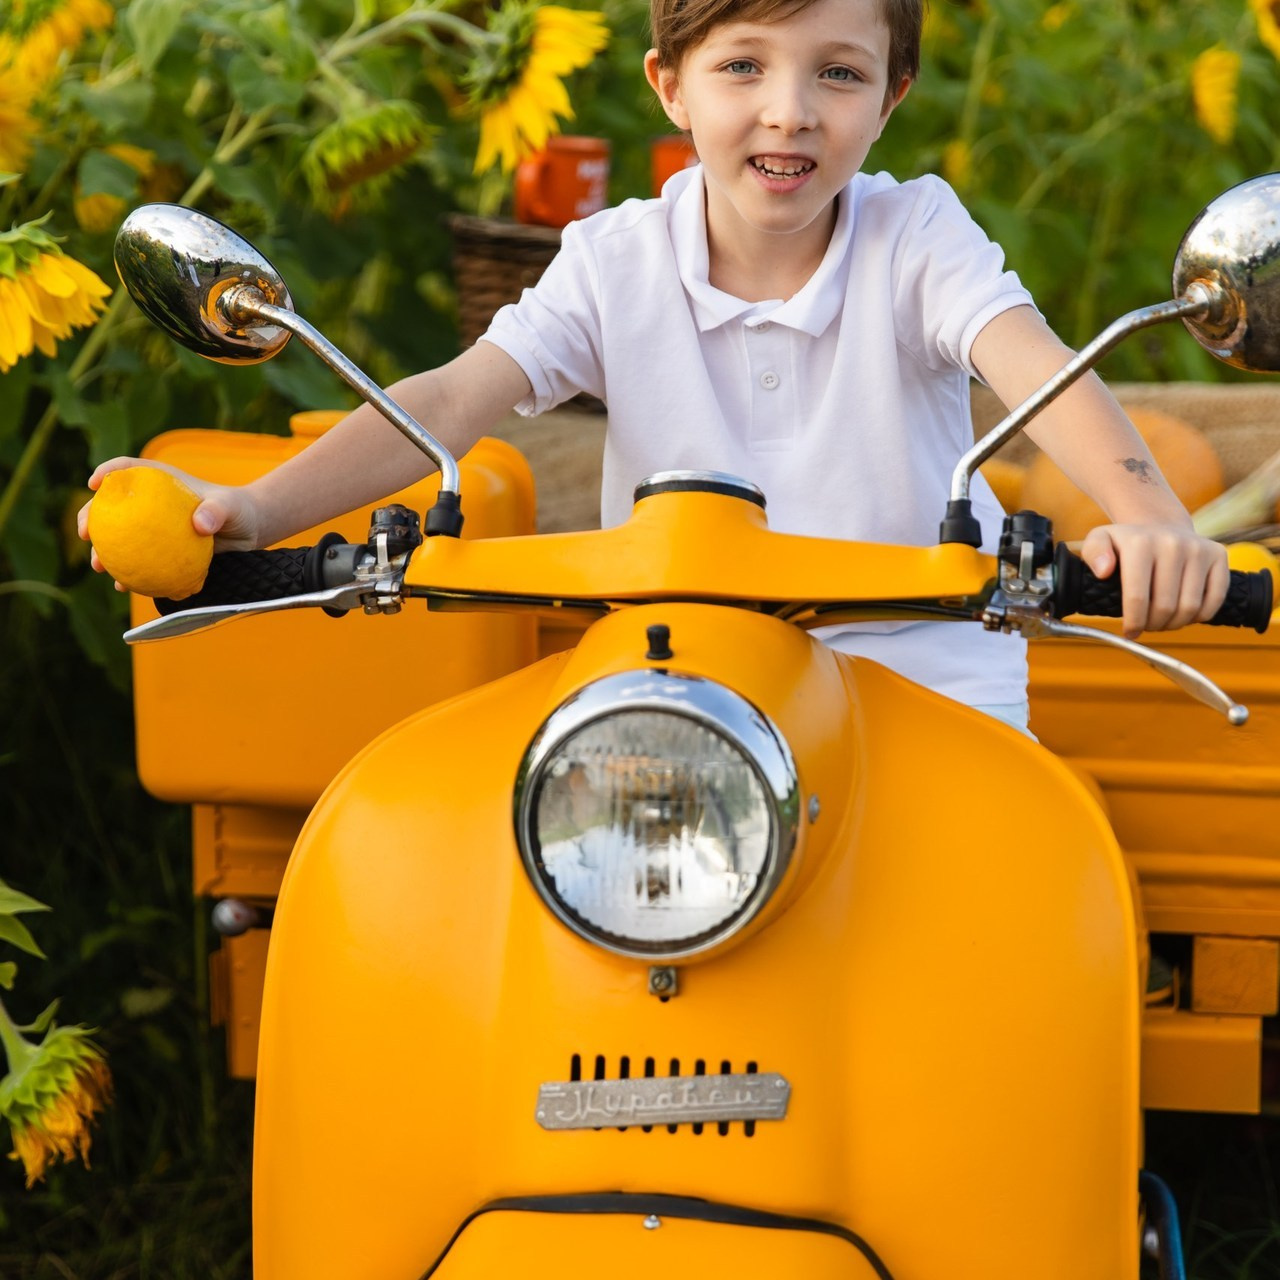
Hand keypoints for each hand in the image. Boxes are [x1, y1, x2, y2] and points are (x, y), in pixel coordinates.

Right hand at [78, 457, 261, 589]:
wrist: (248, 532)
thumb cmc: (238, 510)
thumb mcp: (229, 507)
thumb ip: (215, 512)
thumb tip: (199, 526)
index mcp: (161, 482)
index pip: (128, 470)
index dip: (107, 473)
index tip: (93, 483)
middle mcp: (151, 504)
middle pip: (113, 506)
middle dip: (91, 517)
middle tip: (85, 533)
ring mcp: (154, 528)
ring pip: (120, 537)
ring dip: (104, 551)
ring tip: (98, 565)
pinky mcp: (162, 550)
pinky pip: (140, 561)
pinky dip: (130, 573)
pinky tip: (123, 586)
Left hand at [1080, 523, 1229, 638]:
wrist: (1159, 526)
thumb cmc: (1126, 545)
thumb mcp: (1100, 542)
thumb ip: (1094, 554)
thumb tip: (1104, 571)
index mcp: (1140, 543)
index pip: (1138, 598)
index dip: (1134, 623)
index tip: (1130, 632)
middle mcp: (1172, 543)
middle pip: (1165, 607)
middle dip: (1153, 625)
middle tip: (1146, 626)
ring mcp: (1199, 549)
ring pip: (1190, 608)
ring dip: (1174, 624)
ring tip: (1162, 621)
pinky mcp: (1219, 555)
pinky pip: (1214, 600)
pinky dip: (1199, 616)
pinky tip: (1184, 614)